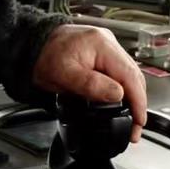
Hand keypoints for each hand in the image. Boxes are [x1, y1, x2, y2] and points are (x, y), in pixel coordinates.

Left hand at [30, 24, 147, 143]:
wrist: (30, 46)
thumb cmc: (42, 57)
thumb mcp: (64, 75)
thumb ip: (92, 85)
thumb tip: (118, 95)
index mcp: (101, 44)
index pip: (130, 75)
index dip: (138, 101)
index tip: (139, 120)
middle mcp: (107, 42)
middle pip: (133, 75)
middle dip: (138, 102)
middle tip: (136, 126)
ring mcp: (105, 47)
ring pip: (128, 74)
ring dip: (132, 97)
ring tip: (131, 118)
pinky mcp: (101, 53)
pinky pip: (119, 72)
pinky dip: (123, 89)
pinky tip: (122, 102)